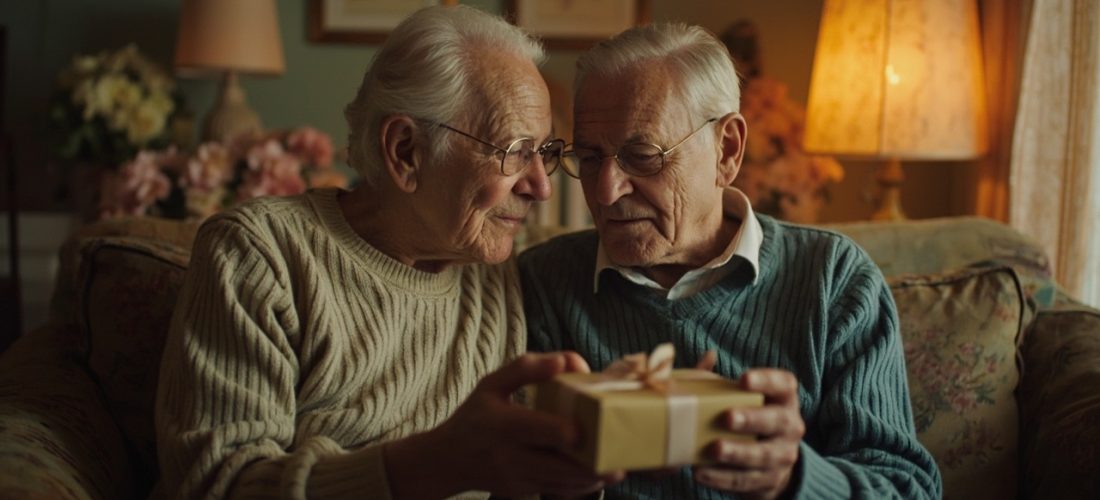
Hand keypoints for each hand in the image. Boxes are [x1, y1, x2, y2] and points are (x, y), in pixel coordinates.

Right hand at [385, 352, 621, 498]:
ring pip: (563, 484)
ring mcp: (518, 478)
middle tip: (621, 453)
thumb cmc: (474, 417)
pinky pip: (557, 491)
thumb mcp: (492, 384)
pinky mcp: (523, 492)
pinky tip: (598, 475)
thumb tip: (567, 360)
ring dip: (593, 478)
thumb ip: (527, 368)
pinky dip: (580, 486)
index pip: (540, 430)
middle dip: (593, 464)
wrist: (448, 461)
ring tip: (618, 467)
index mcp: (503, 424)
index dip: (568, 433)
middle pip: (560, 466)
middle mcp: (511, 455)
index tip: (588, 428)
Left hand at [693, 368, 803, 498]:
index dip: (766, 380)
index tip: (742, 379)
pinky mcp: (770, 480)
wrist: (769, 464)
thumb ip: (720, 381)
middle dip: (751, 419)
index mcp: (784, 399)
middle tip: (726, 417)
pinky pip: (746, 480)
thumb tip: (706, 356)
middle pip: (777, 421)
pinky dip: (722, 478)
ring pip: (762, 454)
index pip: (783, 384)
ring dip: (737, 452)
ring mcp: (783, 455)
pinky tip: (701, 472)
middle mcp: (790, 425)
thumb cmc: (748, 419)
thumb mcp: (739, 398)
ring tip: (714, 449)